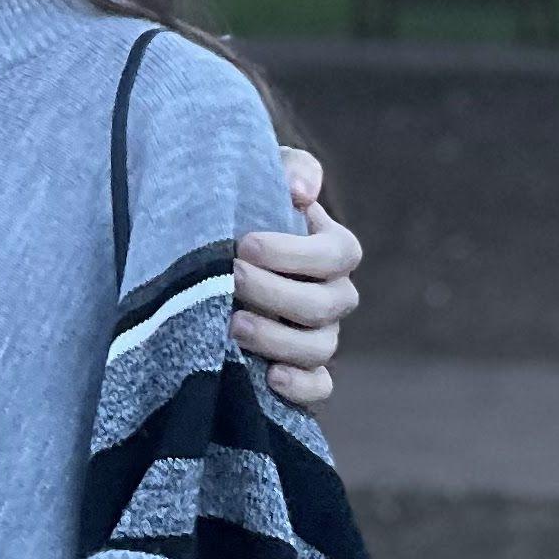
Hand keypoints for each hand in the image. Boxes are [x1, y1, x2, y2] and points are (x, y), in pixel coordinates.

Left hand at [227, 152, 361, 410]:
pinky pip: (319, 388)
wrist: (222, 250)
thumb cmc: (249, 208)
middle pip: (323, 305)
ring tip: (233, 325)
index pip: (336, 255)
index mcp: (334, 250)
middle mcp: (336, 296)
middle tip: (230, 279)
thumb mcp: (265, 178)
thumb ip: (290, 170)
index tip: (245, 244)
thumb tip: (301, 192)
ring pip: (319, 348)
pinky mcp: (304, 370)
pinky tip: (271, 378)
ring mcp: (322, 336)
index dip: (293, 253)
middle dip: (273, 293)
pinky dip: (301, 387)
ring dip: (277, 340)